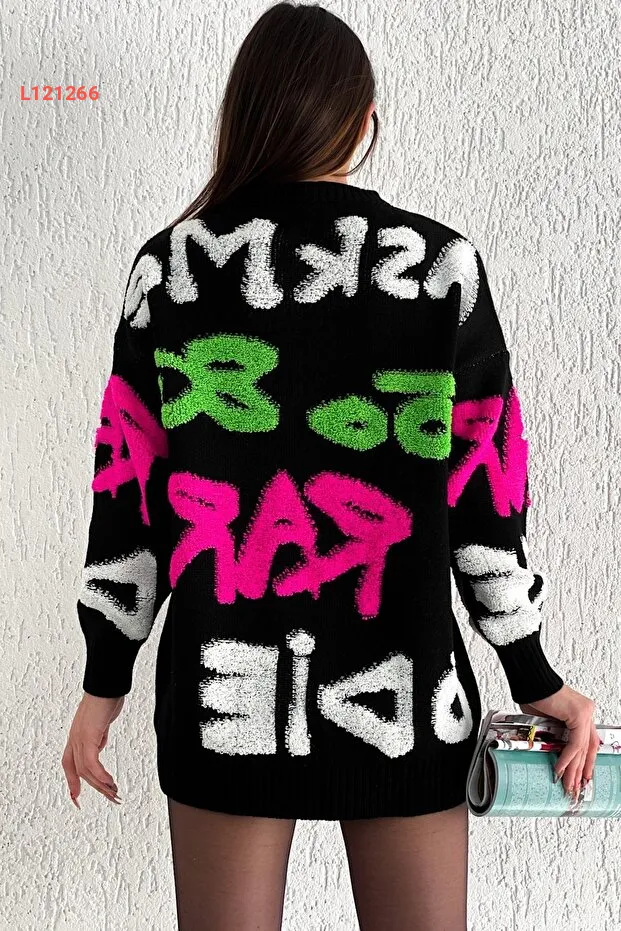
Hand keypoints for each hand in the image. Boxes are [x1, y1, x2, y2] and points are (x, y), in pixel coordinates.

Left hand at [62, 692, 124, 807]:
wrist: (106, 685)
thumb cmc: (105, 697)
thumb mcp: (101, 722)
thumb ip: (98, 734)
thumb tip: (99, 744)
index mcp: (76, 736)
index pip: (69, 764)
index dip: (72, 782)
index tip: (76, 796)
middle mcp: (75, 739)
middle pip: (79, 771)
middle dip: (95, 787)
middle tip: (110, 797)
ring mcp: (80, 738)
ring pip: (86, 770)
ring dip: (101, 784)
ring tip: (114, 792)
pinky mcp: (88, 737)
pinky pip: (91, 763)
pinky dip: (101, 775)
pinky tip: (110, 781)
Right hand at [519, 683, 599, 800]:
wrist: (530, 681)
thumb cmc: (534, 695)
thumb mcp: (546, 721)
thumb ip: (554, 735)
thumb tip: (552, 753)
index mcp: (582, 713)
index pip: (588, 743)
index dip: (585, 763)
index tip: (581, 778)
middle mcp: (587, 713)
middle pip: (588, 748)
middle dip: (580, 771)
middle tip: (575, 788)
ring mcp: (586, 713)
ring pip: (583, 749)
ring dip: (574, 770)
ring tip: (568, 785)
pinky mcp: (579, 715)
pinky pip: (575, 743)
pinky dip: (567, 758)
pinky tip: (560, 769)